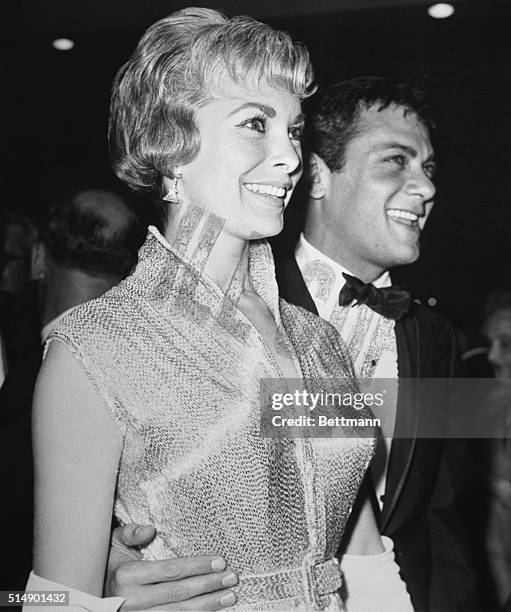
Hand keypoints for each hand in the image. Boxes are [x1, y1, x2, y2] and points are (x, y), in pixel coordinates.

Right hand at [105, 524, 237, 609]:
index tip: (220, 561)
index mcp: (126, 576)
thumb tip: (150, 529)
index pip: (170, 571)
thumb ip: (130, 533)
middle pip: (178, 593)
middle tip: (231, 578)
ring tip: (229, 597)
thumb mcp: (113, 543)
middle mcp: (131, 600)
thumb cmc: (110, 564)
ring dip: (207, 606)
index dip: (197, 567)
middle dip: (208, 585)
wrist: (90, 594)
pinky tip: (210, 611)